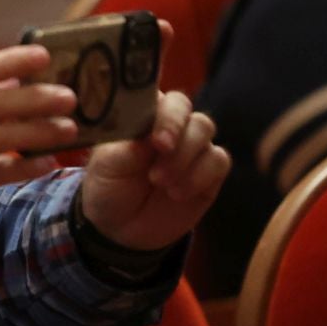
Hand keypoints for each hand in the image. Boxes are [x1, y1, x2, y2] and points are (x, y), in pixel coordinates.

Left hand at [79, 90, 227, 251]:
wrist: (120, 227)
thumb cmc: (109, 185)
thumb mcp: (107, 166)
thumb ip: (127, 149)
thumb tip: (148, 139)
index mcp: (143, 114)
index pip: (162, 99)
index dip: (165, 115)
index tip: (156, 141)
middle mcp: (171, 125)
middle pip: (190, 112)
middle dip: (179, 136)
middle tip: (162, 156)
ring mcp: (192, 146)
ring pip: (206, 132)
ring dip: (185, 159)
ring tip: (160, 183)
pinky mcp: (209, 171)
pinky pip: (219, 161)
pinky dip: (200, 176)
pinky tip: (177, 193)